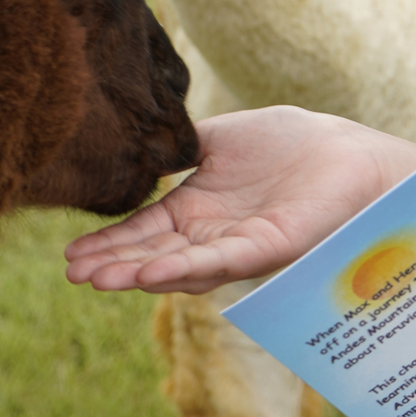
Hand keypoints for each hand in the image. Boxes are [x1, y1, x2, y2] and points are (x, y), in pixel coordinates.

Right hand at [64, 106, 415, 294]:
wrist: (346, 151)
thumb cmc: (290, 142)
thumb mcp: (222, 138)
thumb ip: (179, 148)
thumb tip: (136, 147)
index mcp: (197, 209)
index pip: (143, 232)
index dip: (109, 245)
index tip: (69, 256)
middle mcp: (212, 235)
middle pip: (153, 256)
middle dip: (113, 266)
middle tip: (73, 274)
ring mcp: (239, 244)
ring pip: (182, 266)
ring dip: (139, 273)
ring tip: (99, 279)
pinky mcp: (269, 246)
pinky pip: (224, 260)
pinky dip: (187, 268)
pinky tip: (152, 273)